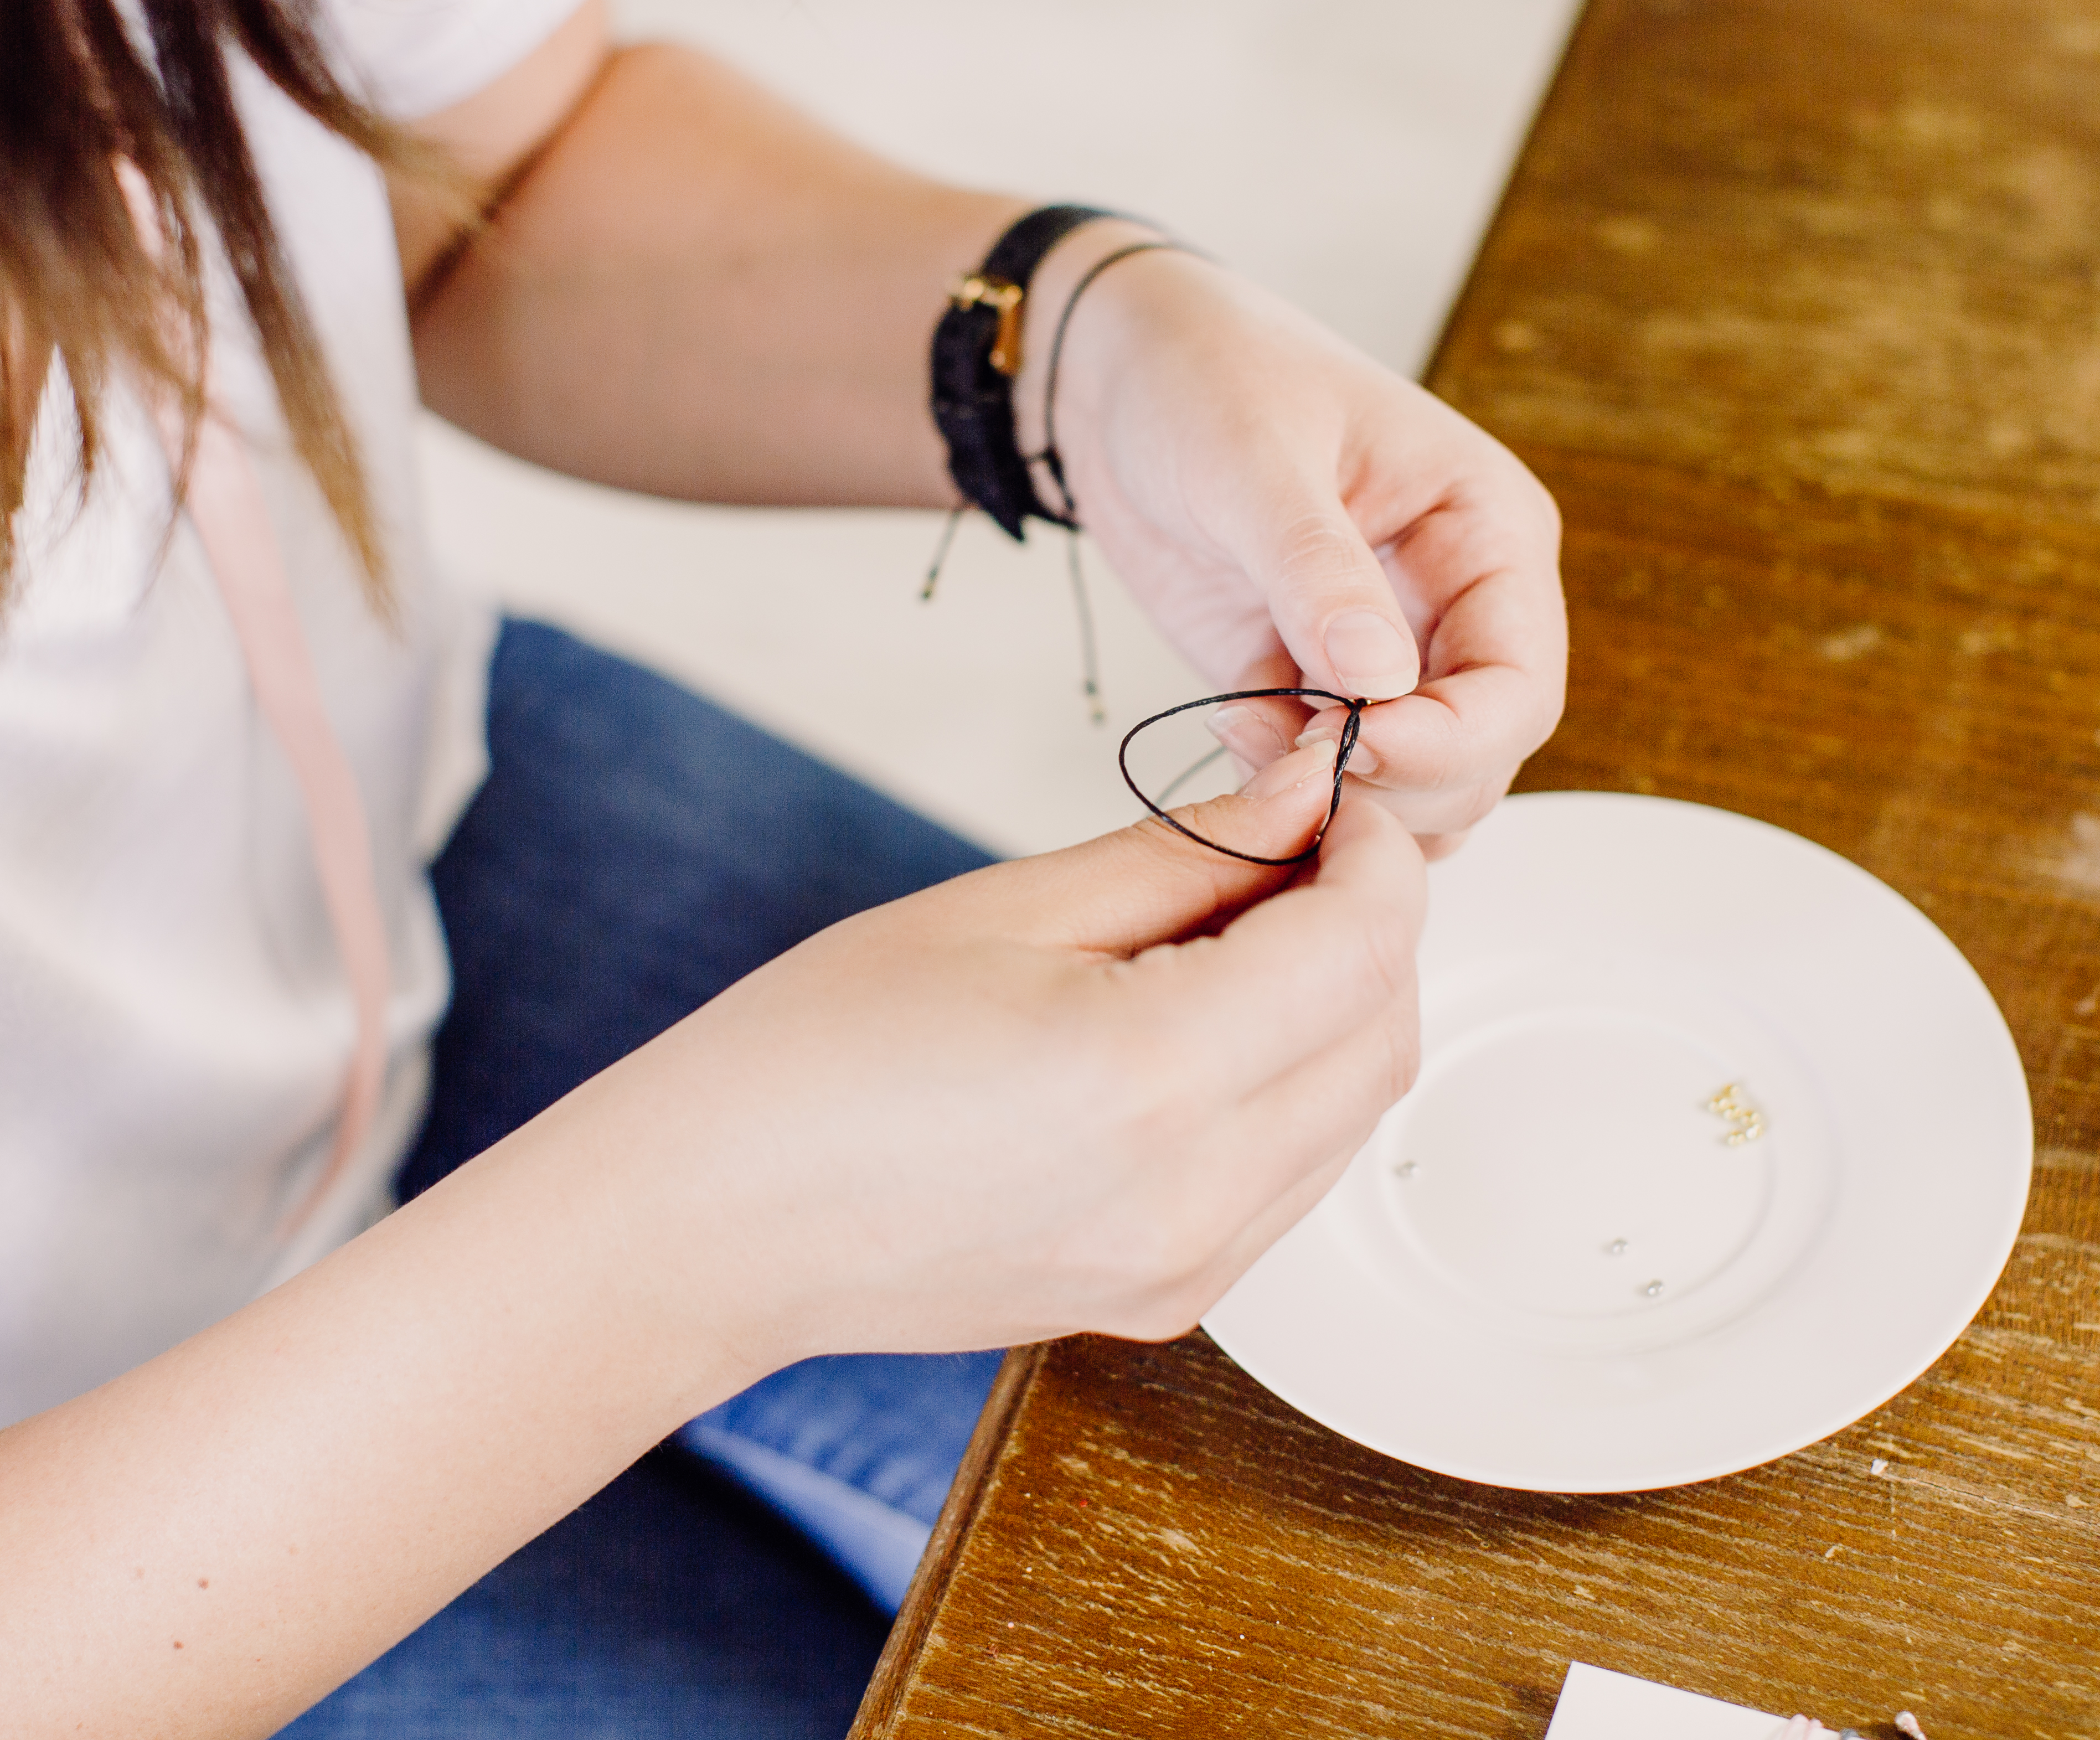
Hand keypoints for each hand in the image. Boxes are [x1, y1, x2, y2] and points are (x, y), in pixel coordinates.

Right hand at [559, 746, 1424, 1369]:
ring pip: (1354, 1114)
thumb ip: (1185, 855)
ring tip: (1241, 932)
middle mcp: (1192, 1195)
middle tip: (1296, 849)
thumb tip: (1308, 803)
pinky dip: (1293, 1088)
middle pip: (1384, 1037)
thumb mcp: (1003, 907)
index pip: (1361, 948)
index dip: (1378, 854)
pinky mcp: (1170, 1301)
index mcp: (1149, 1077)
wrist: (716, 1226)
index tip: (1340, 798)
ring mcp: (1187, 1268)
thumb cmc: (814, 1056)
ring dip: (1340, 1009)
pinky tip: (1205, 1028)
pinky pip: (1293, 1177)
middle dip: (1375, 926)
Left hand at [1030, 234, 1567, 855]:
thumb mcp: (1257, 459)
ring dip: (1343, 797)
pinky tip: (1231, 724)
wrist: (1117, 371)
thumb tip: (1380, 678)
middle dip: (1396, 783)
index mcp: (1489, 533)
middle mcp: (1457, 605)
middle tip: (1289, 756)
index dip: (1451, 742)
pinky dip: (1289, 785)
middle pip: (1480, 756)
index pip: (1519, 686)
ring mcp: (1387, 653)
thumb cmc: (1206, 373)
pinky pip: (1333, 777)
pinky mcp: (1311, 683)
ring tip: (1250, 730)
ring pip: (1417, 788)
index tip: (1354, 748)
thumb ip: (1318, 569)